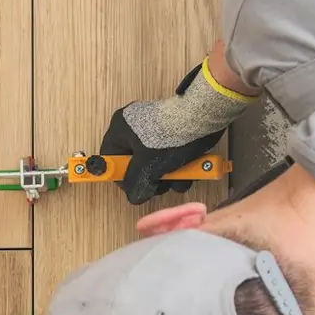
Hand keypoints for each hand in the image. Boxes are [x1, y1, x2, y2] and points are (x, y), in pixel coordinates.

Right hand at [101, 61, 252, 204]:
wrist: (203, 117)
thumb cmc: (169, 137)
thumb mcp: (147, 166)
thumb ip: (136, 184)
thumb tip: (135, 197)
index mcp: (120, 128)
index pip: (111, 158)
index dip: (121, 177)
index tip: (134, 189)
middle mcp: (135, 127)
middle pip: (135, 164)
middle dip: (152, 180)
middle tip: (161, 186)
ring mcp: (155, 129)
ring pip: (156, 164)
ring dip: (170, 178)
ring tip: (181, 179)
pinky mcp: (174, 133)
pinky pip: (170, 157)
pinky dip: (180, 168)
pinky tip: (191, 172)